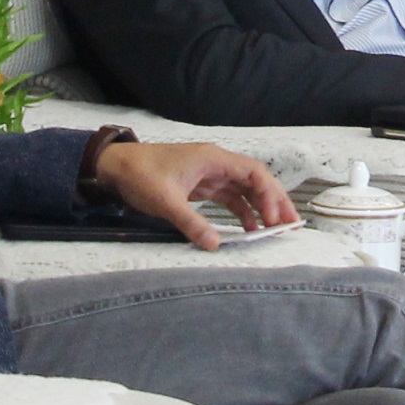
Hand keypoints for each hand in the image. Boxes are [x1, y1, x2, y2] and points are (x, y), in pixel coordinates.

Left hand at [92, 136, 301, 247]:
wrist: (115, 167)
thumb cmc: (139, 175)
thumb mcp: (165, 201)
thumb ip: (191, 223)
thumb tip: (214, 245)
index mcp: (212, 159)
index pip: (253, 172)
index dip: (268, 194)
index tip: (274, 218)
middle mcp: (215, 163)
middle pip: (254, 179)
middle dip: (273, 201)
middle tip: (289, 224)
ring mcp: (209, 174)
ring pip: (244, 189)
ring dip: (260, 207)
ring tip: (274, 230)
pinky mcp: (201, 185)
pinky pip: (229, 197)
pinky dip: (241, 211)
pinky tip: (249, 229)